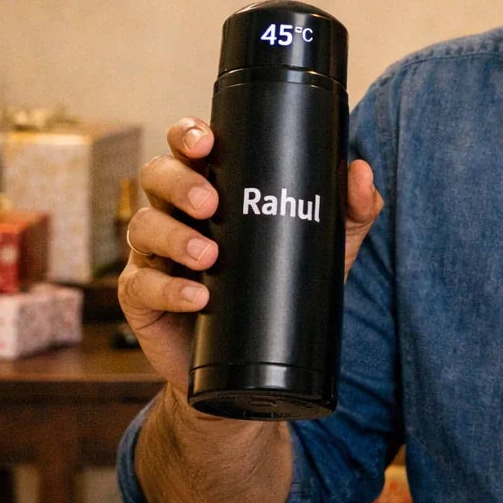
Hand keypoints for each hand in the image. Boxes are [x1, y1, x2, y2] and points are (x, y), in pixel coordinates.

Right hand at [118, 116, 384, 395]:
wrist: (254, 368)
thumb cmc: (283, 287)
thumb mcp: (326, 245)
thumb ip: (352, 208)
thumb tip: (361, 171)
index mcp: (211, 186)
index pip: (188, 146)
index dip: (188, 133)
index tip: (208, 141)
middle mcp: (176, 212)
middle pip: (156, 175)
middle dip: (179, 182)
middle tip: (211, 203)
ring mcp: (154, 254)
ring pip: (143, 226)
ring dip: (174, 236)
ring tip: (208, 257)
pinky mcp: (141, 298)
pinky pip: (142, 286)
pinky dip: (168, 290)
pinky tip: (196, 298)